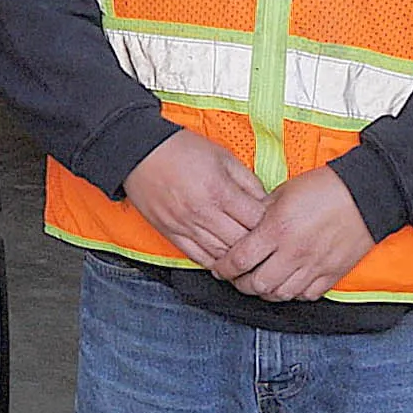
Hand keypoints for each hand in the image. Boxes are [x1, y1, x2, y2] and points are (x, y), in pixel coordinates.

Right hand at [120, 130, 272, 270]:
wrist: (138, 153)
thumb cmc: (181, 150)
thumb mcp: (223, 156)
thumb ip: (247, 180)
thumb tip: (264, 201)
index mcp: (219, 191)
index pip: (256, 220)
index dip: (269, 222)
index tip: (273, 220)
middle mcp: (202, 213)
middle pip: (241, 242)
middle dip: (256, 243)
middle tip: (264, 240)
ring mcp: (184, 226)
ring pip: (220, 254)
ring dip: (236, 256)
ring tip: (247, 253)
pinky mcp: (170, 233)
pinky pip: (197, 257)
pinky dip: (213, 261)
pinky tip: (223, 259)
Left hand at [216, 170, 379, 302]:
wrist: (367, 194)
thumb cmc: (325, 188)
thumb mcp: (282, 193)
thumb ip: (259, 212)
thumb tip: (242, 227)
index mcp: (277, 230)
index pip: (239, 261)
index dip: (223, 269)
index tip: (219, 269)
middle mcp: (294, 252)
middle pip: (257, 284)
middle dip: (240, 284)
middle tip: (237, 278)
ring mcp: (315, 266)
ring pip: (280, 294)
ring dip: (266, 291)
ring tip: (261, 282)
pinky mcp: (333, 273)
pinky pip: (307, 295)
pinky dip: (293, 293)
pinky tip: (288, 283)